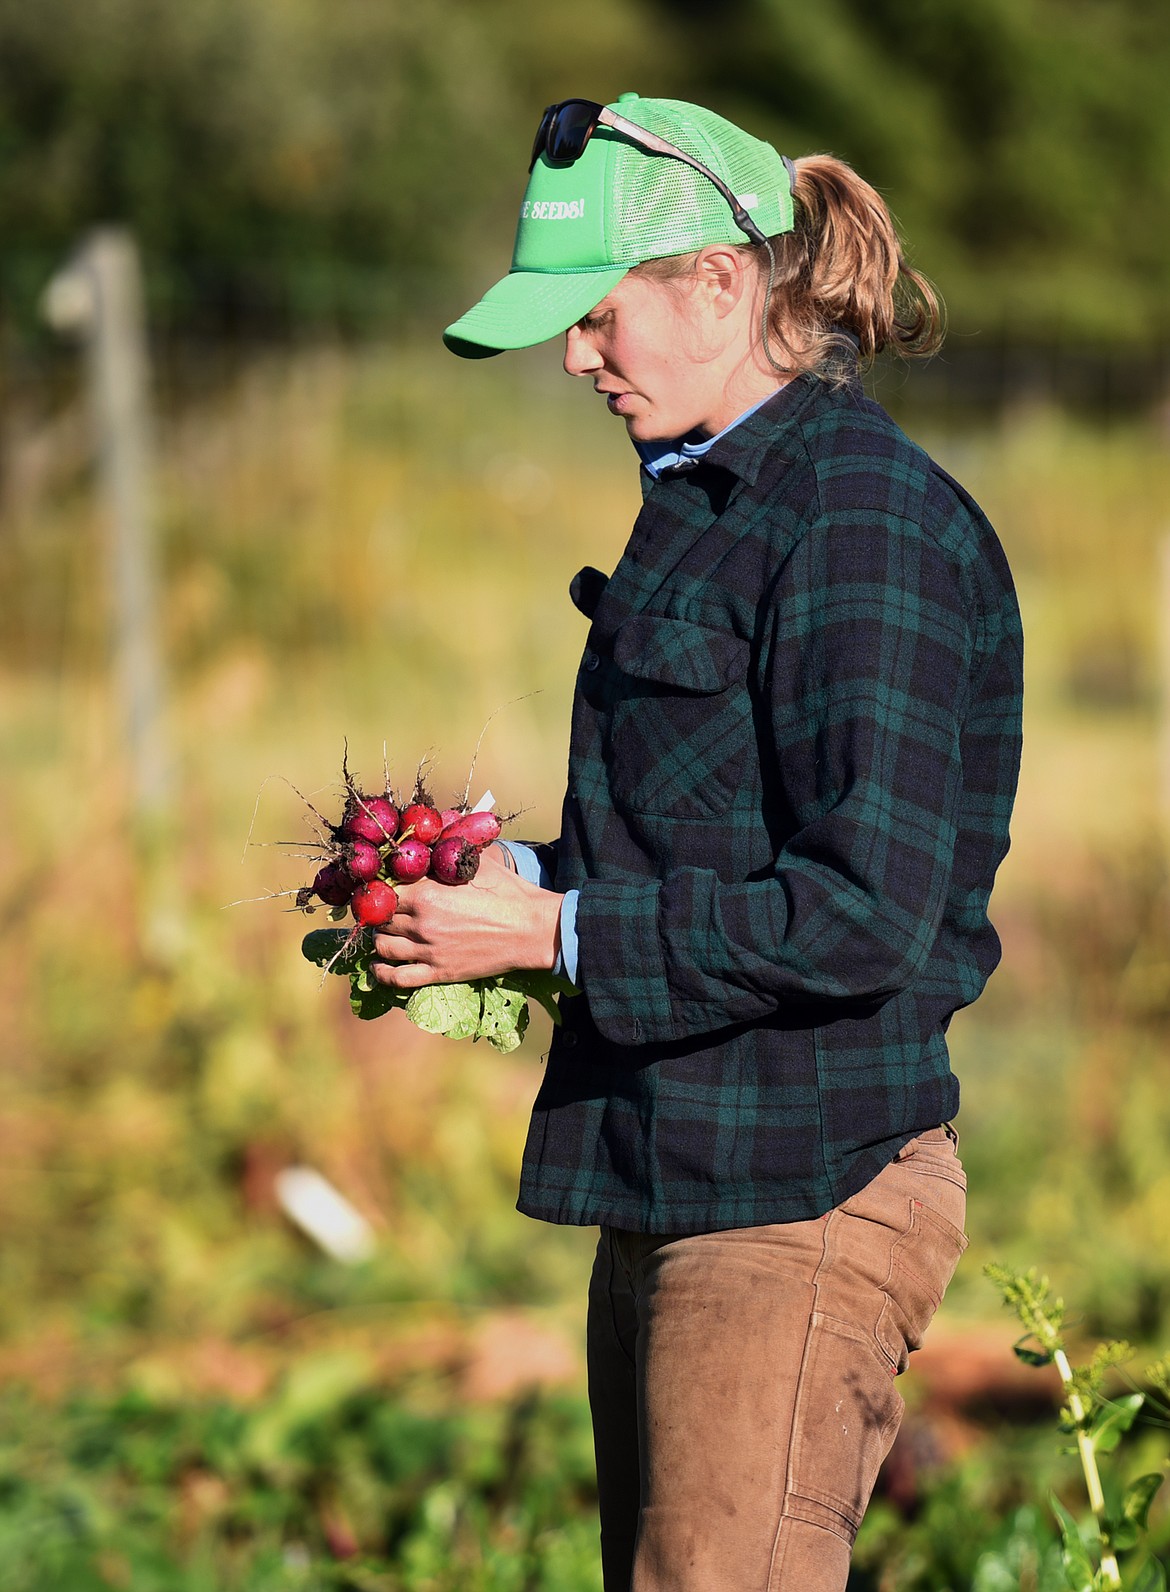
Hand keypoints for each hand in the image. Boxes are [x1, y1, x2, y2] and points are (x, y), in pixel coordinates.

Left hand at [370, 844, 562, 990]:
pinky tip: (378, 966)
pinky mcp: (439, 973)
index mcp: (427, 894)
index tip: (383, 886)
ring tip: (386, 932)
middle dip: (380, 912)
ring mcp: (429, 950)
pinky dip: (382, 973)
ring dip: (379, 938)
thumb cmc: (509, 893)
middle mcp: (421, 923)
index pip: (384, 890)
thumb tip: (438, 828)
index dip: (381, 887)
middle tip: (385, 909)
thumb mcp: (479, 862)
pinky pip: (398, 978)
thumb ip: (453, 846)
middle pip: (381, 918)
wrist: (532, 930)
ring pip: (383, 946)